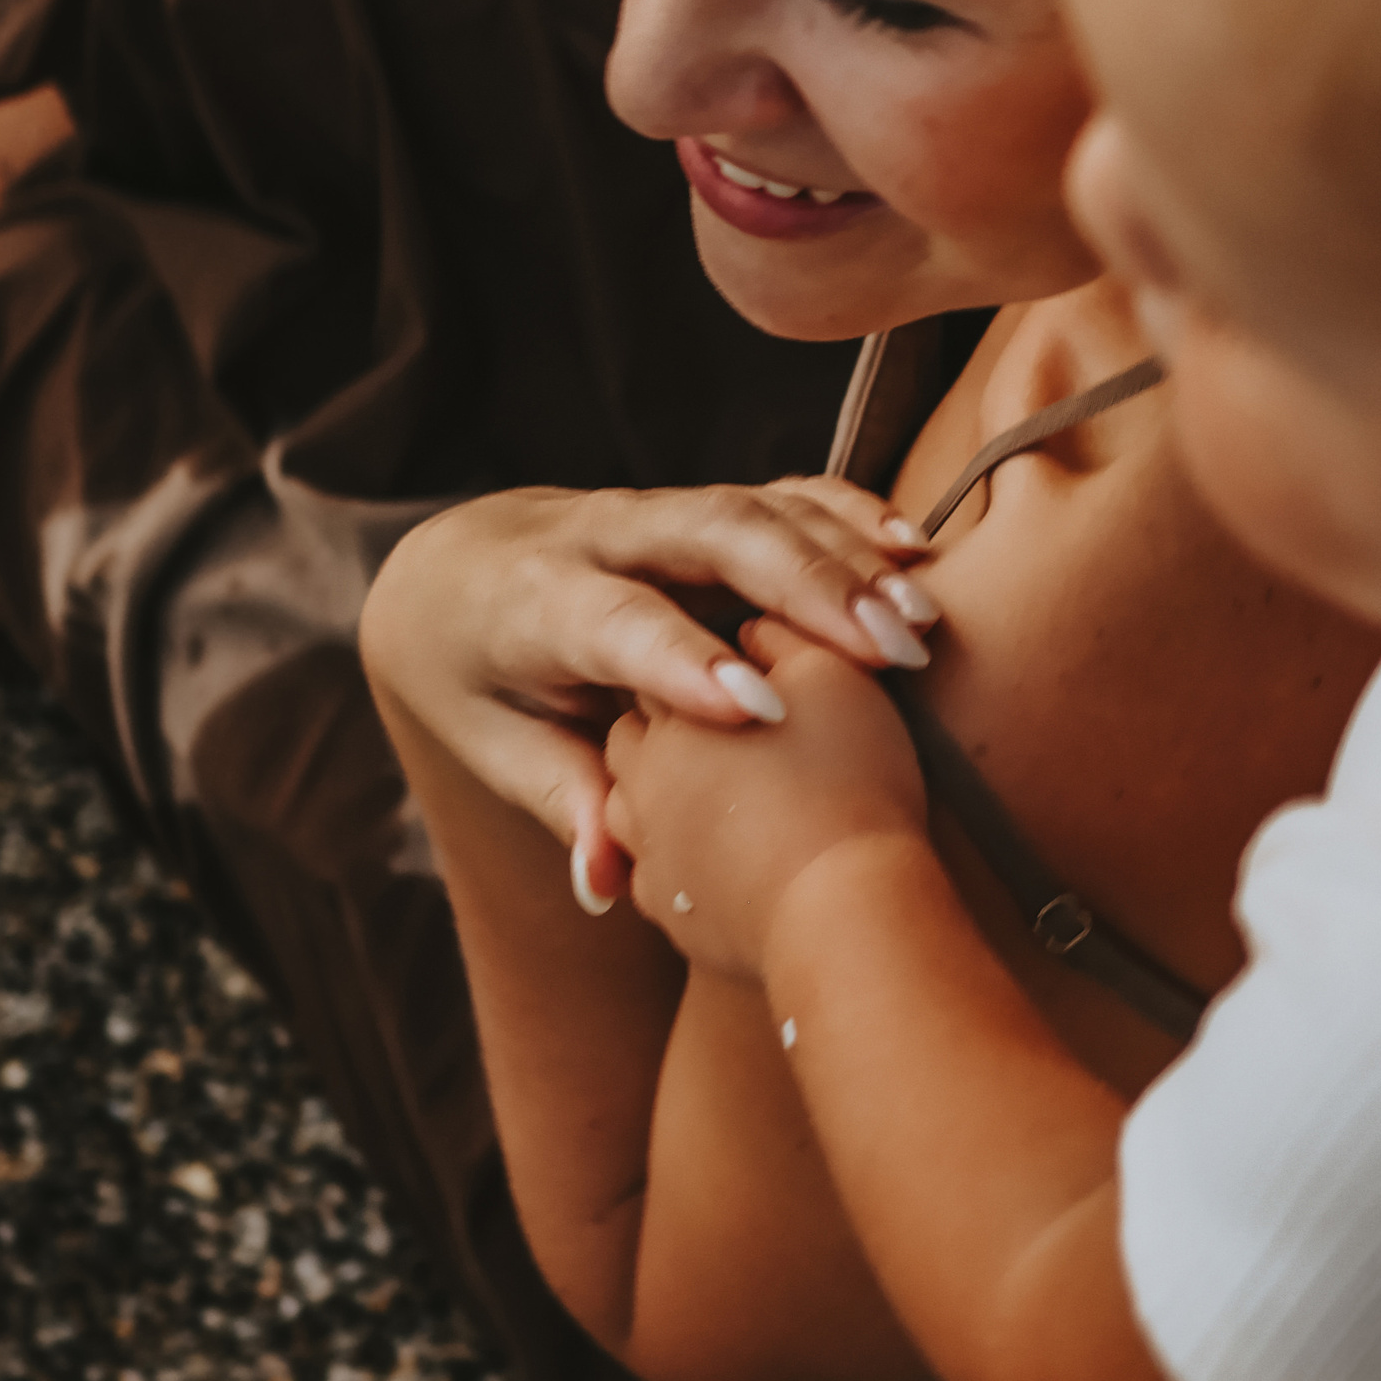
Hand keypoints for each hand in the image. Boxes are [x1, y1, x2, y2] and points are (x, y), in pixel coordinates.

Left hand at [357, 477, 937, 897]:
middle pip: (711, 534)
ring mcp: (660, 510)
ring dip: (848, 559)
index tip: (758, 711)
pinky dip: (852, 516)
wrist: (457, 570)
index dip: (683, 661)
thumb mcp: (499, 743)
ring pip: (761, 508)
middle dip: (808, 587)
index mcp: (536, 602)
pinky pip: (785, 494)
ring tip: (922, 618)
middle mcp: (602, 537)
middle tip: (892, 648)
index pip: (617, 622)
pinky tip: (916, 554)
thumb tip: (605, 887)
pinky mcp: (707, 503)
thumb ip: (566, 800)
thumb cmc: (482, 676)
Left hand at [611, 637, 929, 977]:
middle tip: (746, 722)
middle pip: (642, 730)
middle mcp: (638, 777)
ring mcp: (648, 852)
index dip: (712, 660)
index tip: (751, 667)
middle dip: (681, 722)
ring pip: (643, 806)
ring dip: (680, 793)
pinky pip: (670, 872)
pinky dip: (699, 857)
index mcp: (669, 707)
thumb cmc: (845, 781)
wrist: (843, 915)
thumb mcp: (833, 677)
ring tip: (743, 791)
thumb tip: (751, 635)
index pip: (667, 659)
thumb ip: (781, 638)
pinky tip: (748, 853)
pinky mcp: (671, 913)